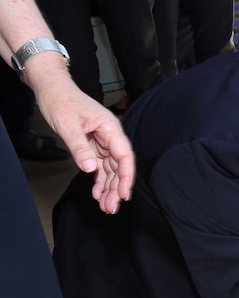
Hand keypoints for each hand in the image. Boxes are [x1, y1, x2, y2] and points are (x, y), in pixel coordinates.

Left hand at [28, 58, 134, 213]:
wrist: (52, 90)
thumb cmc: (60, 102)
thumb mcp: (67, 125)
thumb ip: (80, 148)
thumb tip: (90, 169)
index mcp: (110, 128)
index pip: (124, 156)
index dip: (126, 176)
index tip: (123, 194)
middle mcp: (111, 137)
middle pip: (120, 166)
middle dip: (117, 187)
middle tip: (111, 207)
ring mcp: (103, 142)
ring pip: (111, 169)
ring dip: (109, 188)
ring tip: (106, 206)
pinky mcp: (94, 146)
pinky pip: (101, 166)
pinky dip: (100, 180)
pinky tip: (97, 193)